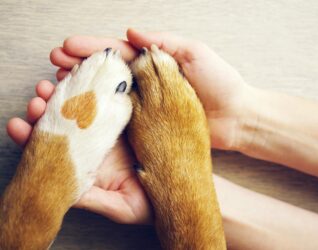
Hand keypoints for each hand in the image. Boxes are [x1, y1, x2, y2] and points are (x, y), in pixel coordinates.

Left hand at [7, 78, 151, 224]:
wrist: (183, 189)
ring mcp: (120, 122)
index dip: (37, 134)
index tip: (19, 126)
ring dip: (71, 88)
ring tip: (56, 81)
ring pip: (90, 99)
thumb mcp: (120, 206)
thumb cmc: (152, 202)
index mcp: (93, 158)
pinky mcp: (140, 109)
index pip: (60, 143)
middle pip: (71, 116)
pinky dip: (105, 80)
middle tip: (39, 98)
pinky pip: (121, 91)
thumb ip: (92, 199)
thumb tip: (63, 194)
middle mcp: (102, 137)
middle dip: (50, 106)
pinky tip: (89, 74)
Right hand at [50, 29, 251, 150]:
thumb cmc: (221, 82)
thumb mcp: (195, 52)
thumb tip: (132, 31)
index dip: (92, 48)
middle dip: (79, 66)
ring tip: (58, 86)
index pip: (117, 52)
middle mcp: (146, 82)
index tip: (68, 46)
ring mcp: (145, 105)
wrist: (236, 117)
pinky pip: (121, 119)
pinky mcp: (148, 126)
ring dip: (83, 90)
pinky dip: (101, 115)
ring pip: (108, 95)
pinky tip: (83, 113)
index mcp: (154, 62)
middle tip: (54, 64)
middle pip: (106, 73)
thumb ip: (163, 42)